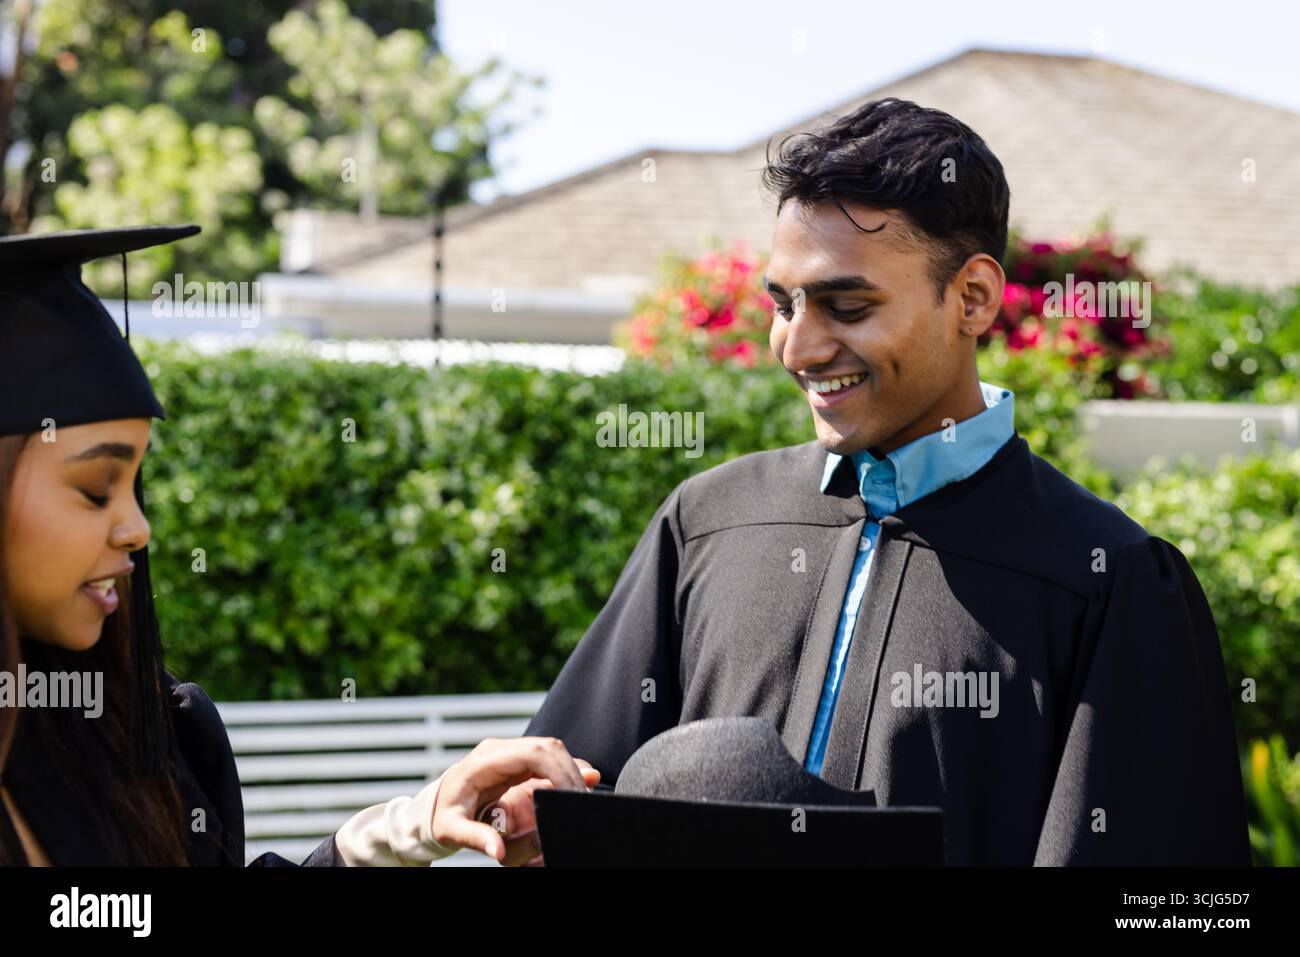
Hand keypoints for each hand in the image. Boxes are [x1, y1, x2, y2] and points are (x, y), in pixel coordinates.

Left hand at [429, 737, 599, 863]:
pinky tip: (575, 785)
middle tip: (582, 799)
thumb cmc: (442, 815)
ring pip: (551, 750)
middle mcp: (499, 750)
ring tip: (580, 796)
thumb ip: (476, 838)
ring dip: (570, 770)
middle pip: (548, 747)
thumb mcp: (452, 830)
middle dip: (570, 771)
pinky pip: (546, 759)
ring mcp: (509, 753)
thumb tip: (498, 850)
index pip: (533, 752)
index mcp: (485, 760)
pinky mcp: (516, 761)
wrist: (434, 804)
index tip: (571, 794)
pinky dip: (563, 771)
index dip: (558, 769)